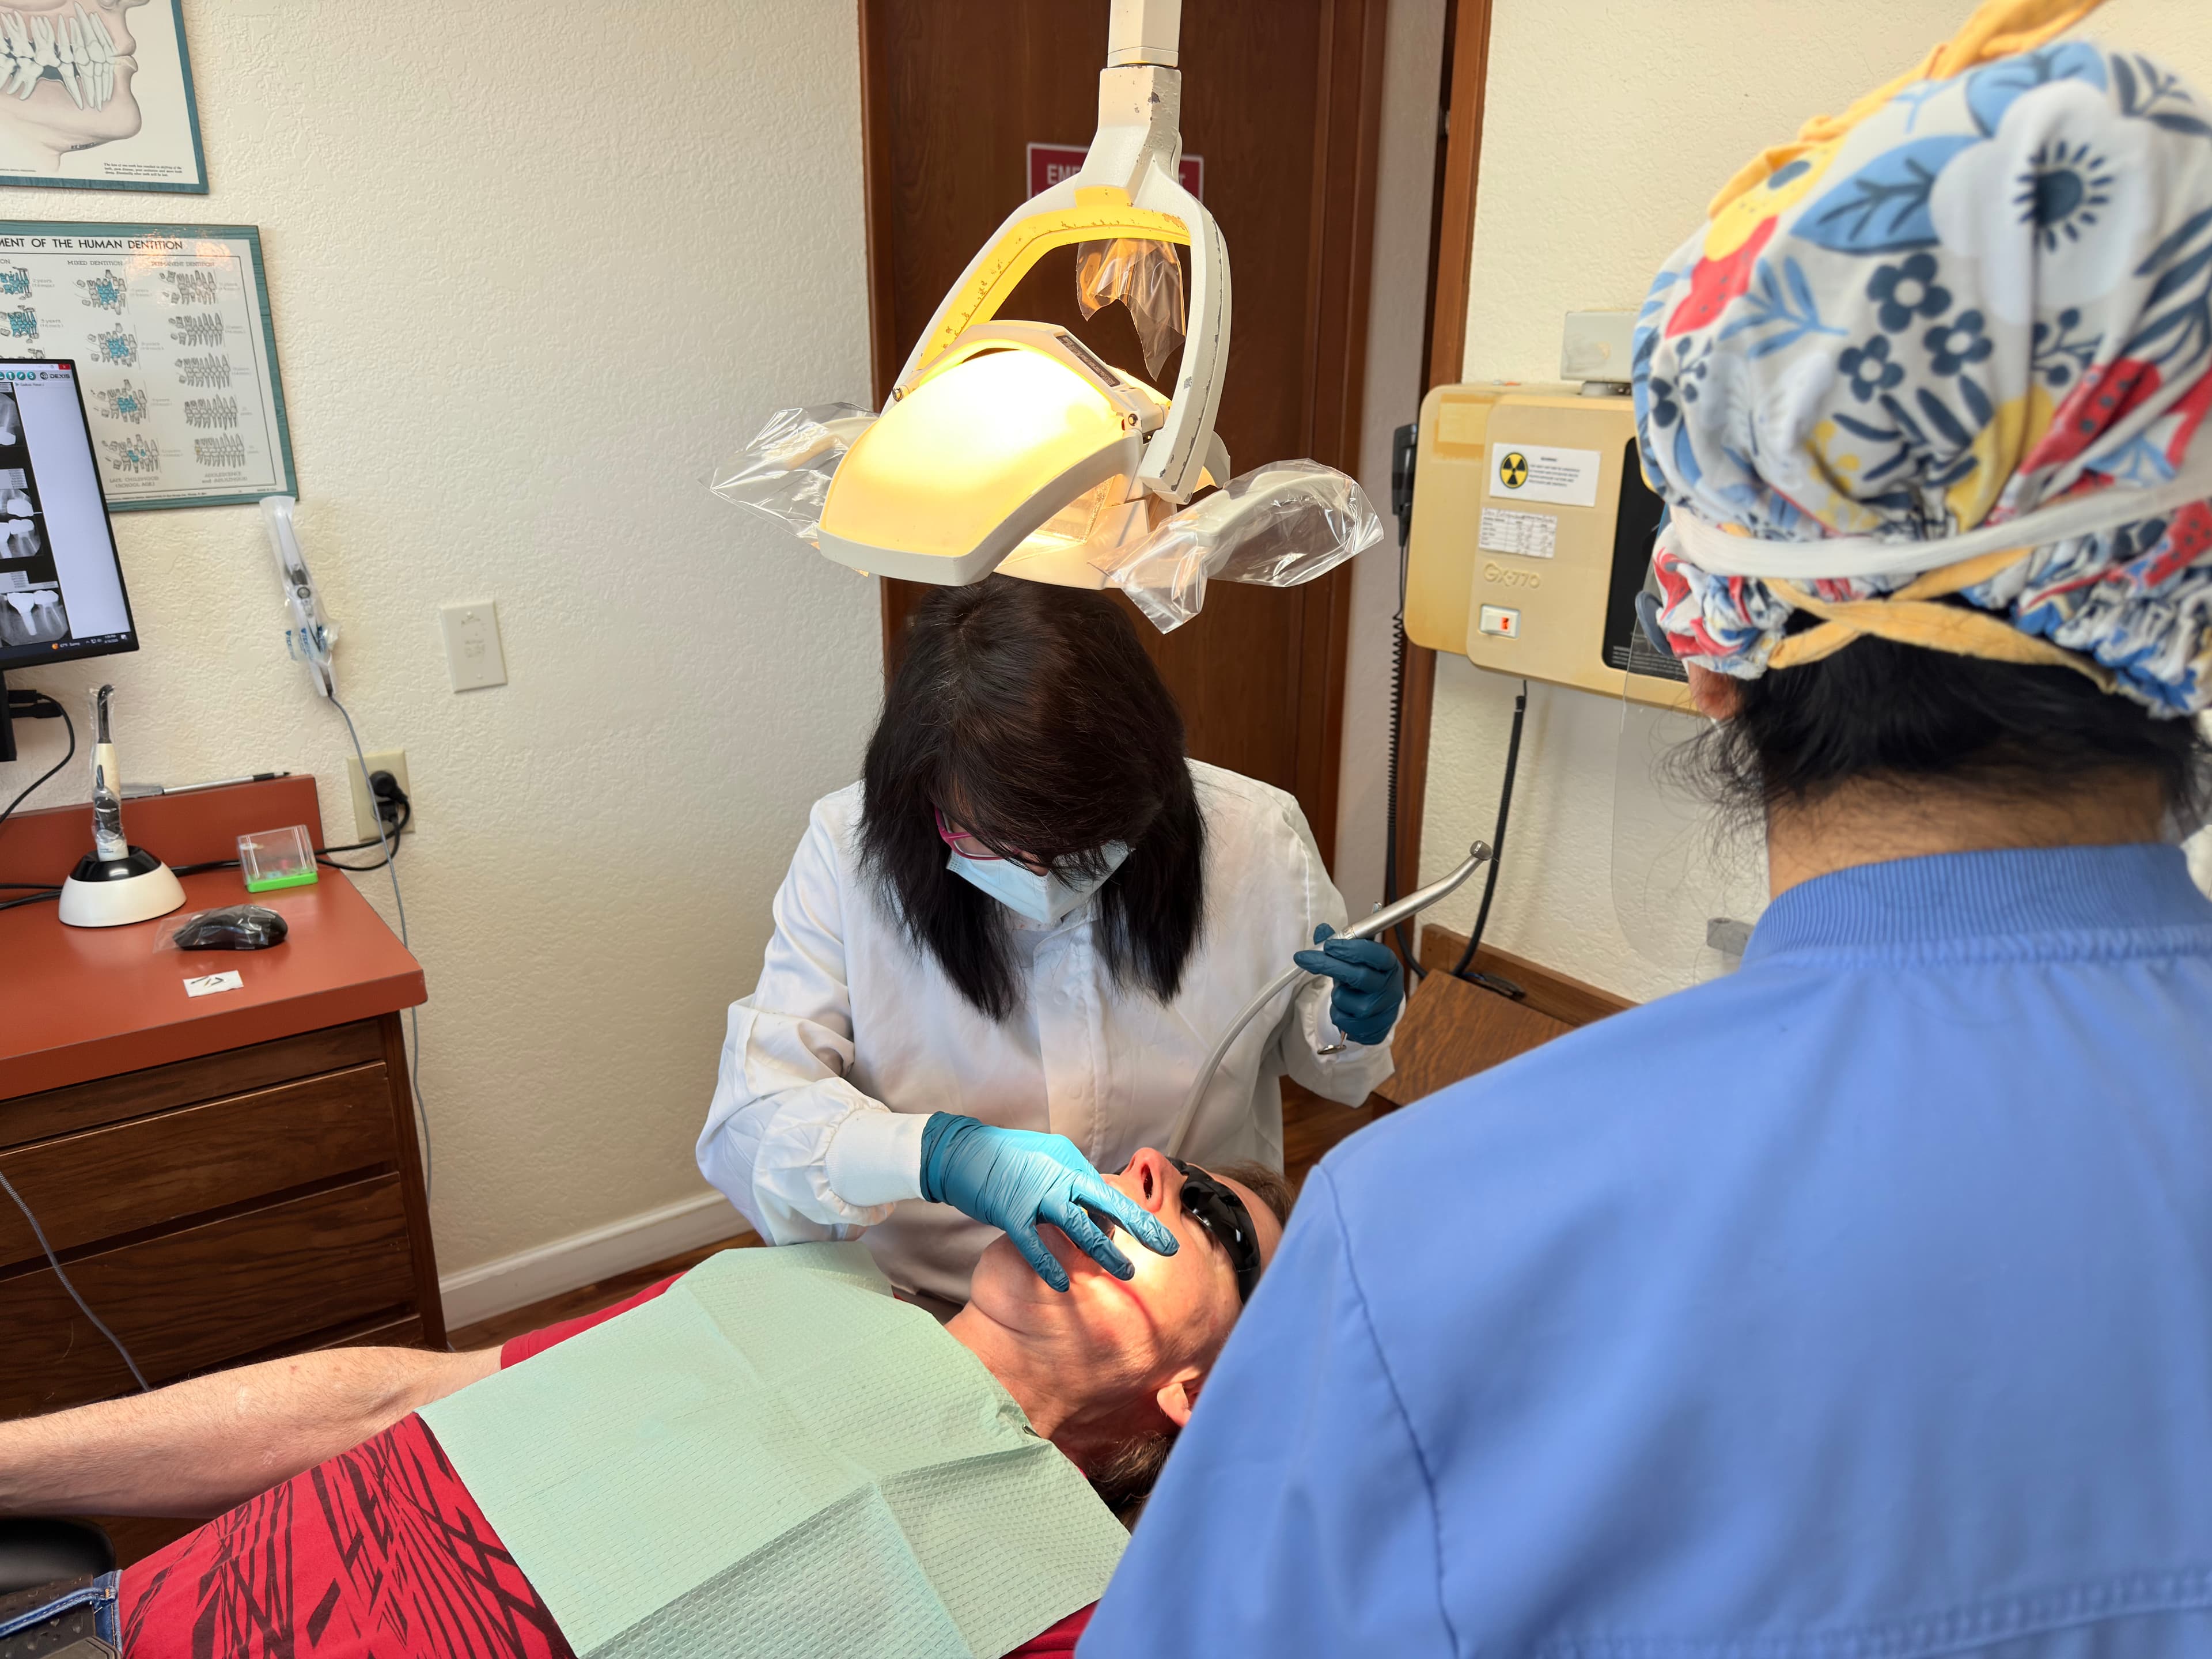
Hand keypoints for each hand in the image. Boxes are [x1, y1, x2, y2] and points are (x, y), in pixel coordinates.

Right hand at [919, 1116, 1179, 1291]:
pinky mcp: (1011, 1212)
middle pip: (1107, 1203)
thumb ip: (1071, 1179)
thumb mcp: (1046, 1158)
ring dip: (1104, 1250)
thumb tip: (1094, 1202)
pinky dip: (1048, 1264)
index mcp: (1069, 1164)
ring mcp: (1035, 1194)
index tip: (1157, 1233)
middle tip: (1168, 1246)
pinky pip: (1034, 1243)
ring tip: (1126, 1271)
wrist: (962, 1152)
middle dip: (1140, 1226)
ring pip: (1078, 1225)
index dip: (1133, 1215)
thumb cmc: (1005, 1156)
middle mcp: (1058, 1176)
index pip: (1108, 1193)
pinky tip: (1062, 1284)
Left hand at [1293, 924, 1403, 1044]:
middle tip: (1305, 959)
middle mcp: (1391, 988)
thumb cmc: (1365, 981)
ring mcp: (1384, 1012)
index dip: (1352, 948)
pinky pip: (1344, 1021)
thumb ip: (1339, 944)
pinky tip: (1345, 1009)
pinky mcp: (1375, 1031)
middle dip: (1329, 966)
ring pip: (1347, 1001)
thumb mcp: (1354, 960)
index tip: (1328, 944)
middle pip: (1359, 976)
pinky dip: (1338, 1014)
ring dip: (1337, 995)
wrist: (1379, 1011)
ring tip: (1343, 993)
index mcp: (1389, 966)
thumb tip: (1322, 930)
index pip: (1376, 954)